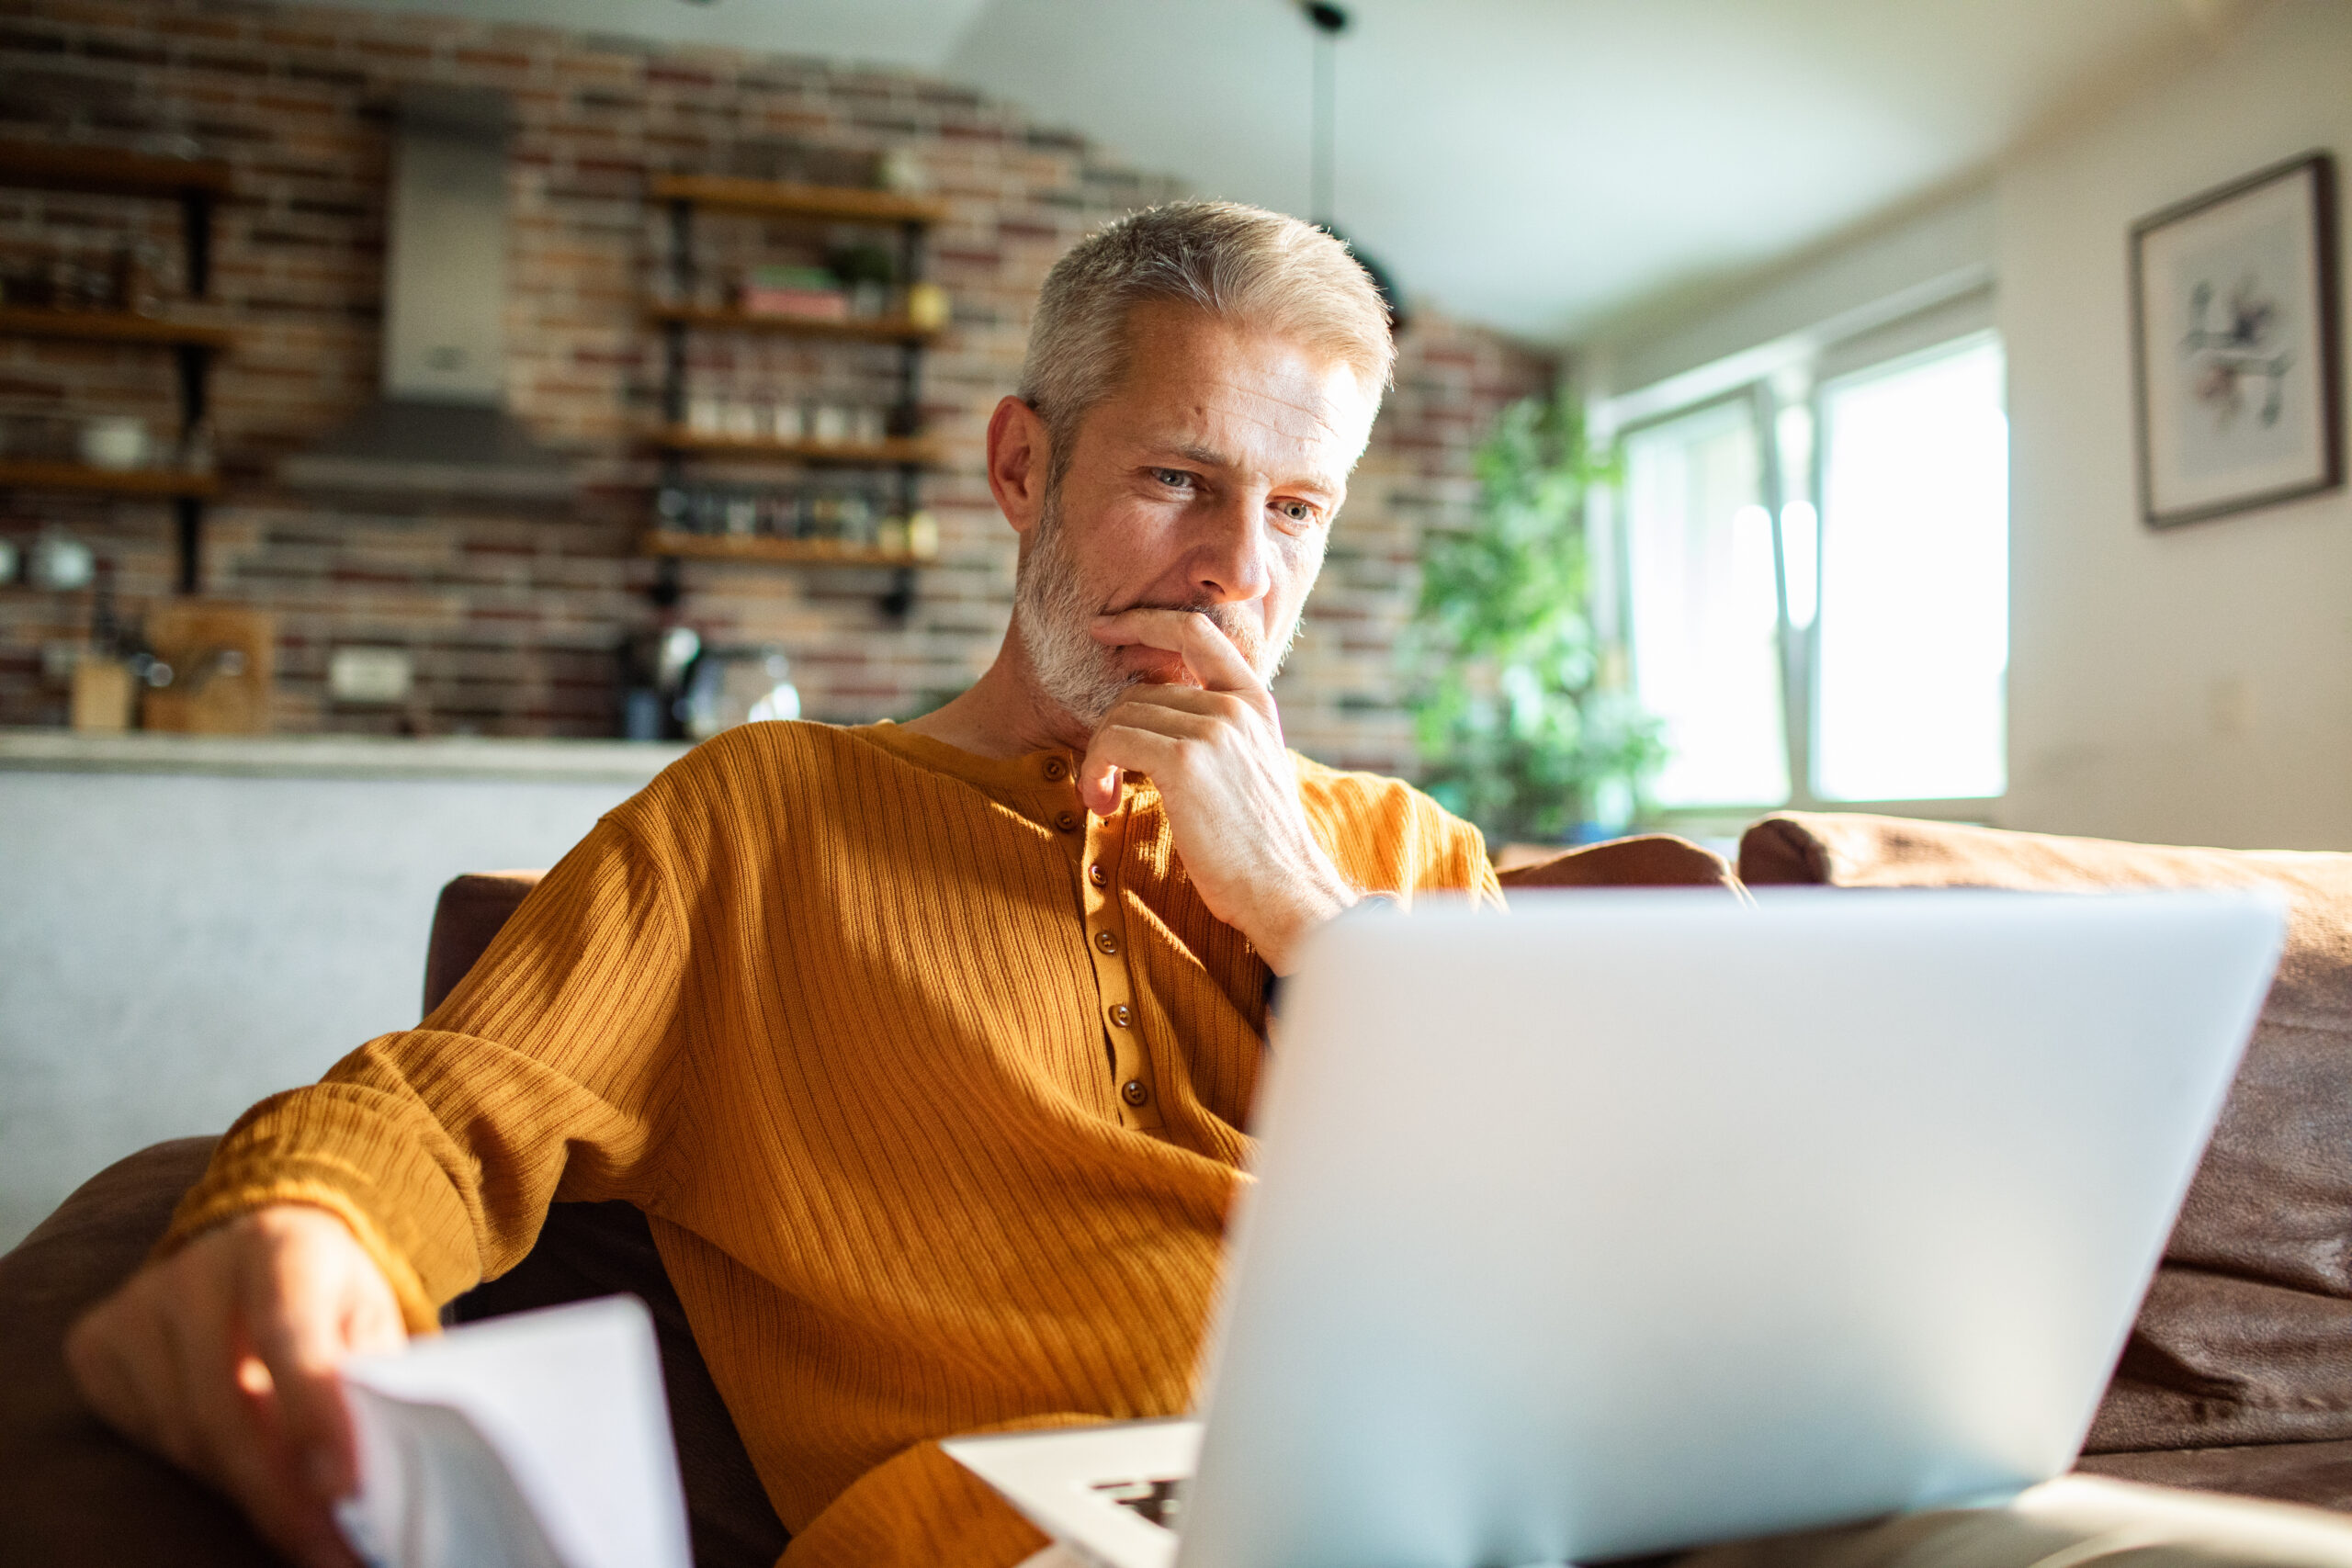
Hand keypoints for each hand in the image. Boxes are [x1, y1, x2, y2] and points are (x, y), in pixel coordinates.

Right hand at [65, 1203, 405, 1567]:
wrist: (254, 1244)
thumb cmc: (326, 1292)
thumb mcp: (368, 1315)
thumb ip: (373, 1377)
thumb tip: (388, 1470)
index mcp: (281, 1245)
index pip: (291, 1335)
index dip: (314, 1416)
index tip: (343, 1490)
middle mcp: (197, 1267)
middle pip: (225, 1403)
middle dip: (279, 1492)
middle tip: (324, 1548)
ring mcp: (137, 1304)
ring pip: (183, 1433)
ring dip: (244, 1490)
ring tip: (300, 1523)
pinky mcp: (97, 1342)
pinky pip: (143, 1433)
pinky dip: (199, 1468)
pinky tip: (241, 1468)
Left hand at [1079, 608, 1356, 972]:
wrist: (1284, 890)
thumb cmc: (1258, 846)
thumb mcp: (1251, 768)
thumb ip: (1219, 732)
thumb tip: (1155, 715)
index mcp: (1255, 701)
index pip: (1194, 631)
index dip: (1143, 620)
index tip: (1105, 629)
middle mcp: (1236, 705)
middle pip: (1141, 690)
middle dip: (1111, 731)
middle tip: (1104, 781)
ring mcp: (1212, 728)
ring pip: (1120, 715)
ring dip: (1097, 758)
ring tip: (1104, 798)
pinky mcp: (1184, 760)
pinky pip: (1111, 742)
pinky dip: (1093, 772)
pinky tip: (1103, 804)